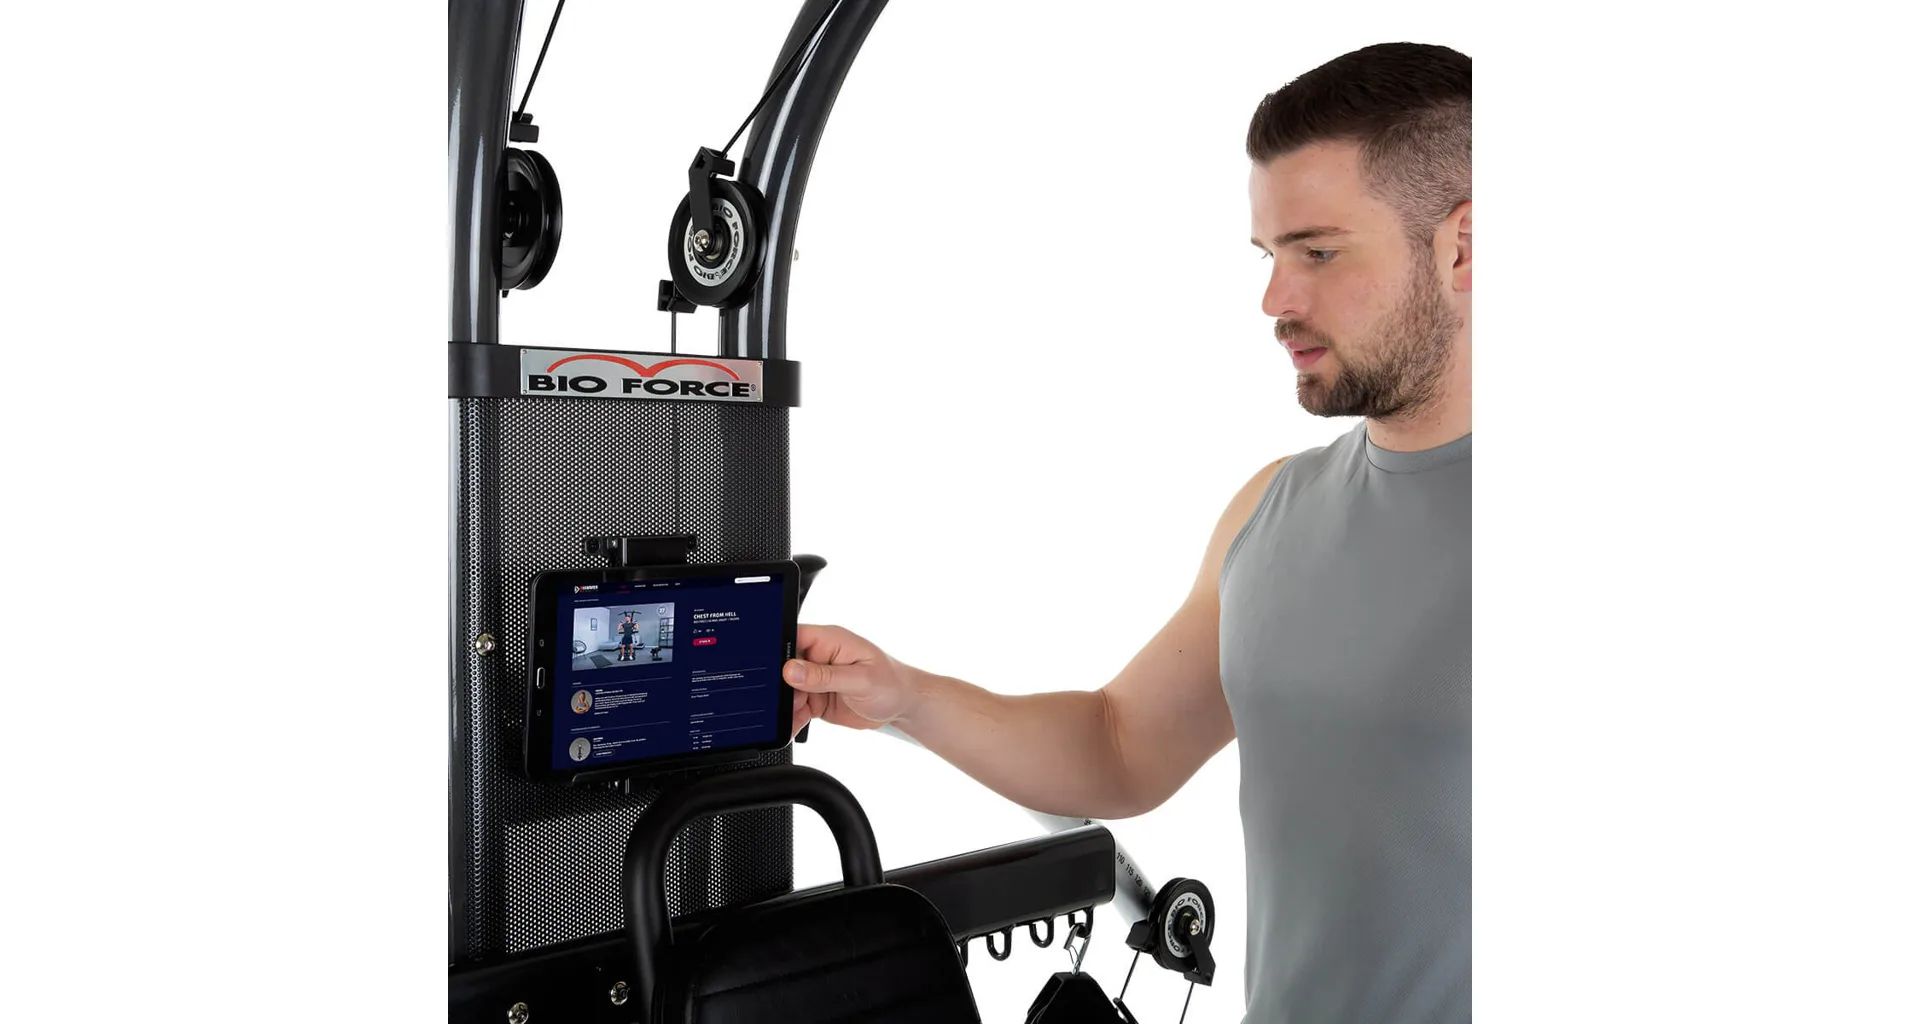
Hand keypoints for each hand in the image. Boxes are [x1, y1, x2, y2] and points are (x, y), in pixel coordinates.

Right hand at [785, 624, 919, 736]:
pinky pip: (796, 708)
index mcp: (829, 641)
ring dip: (785, 705)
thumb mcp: (860, 679)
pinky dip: (792, 718)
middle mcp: (819, 658)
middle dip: (779, 685)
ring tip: (790, 719)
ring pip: (788, 690)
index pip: (794, 637)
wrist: (903, 707)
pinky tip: (791, 727)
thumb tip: (791, 670)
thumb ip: (825, 676)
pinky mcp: (817, 698)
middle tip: (786, 702)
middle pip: (784, 666)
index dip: (777, 650)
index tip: (771, 672)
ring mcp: (817, 679)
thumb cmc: (891, 684)